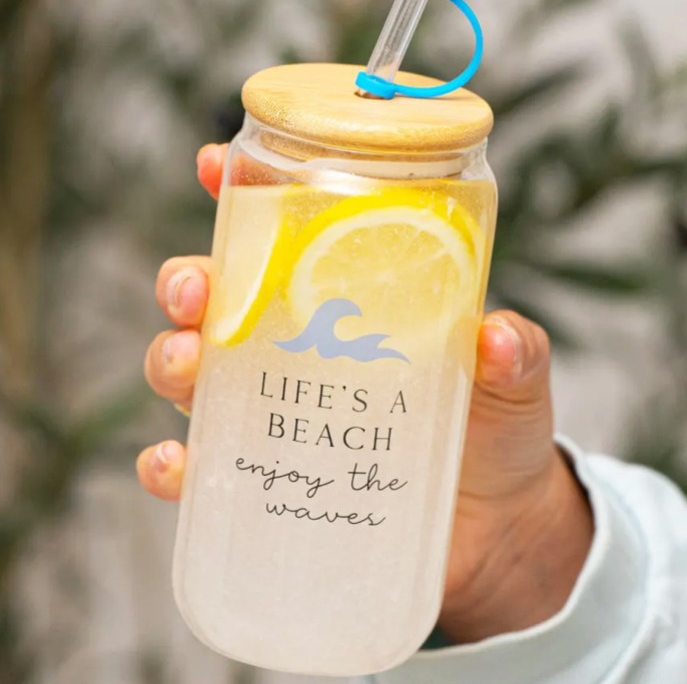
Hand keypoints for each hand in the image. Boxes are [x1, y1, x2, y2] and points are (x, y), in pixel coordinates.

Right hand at [140, 144, 593, 642]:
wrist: (496, 523)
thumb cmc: (497, 427)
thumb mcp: (515, 378)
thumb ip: (514, 352)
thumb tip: (494, 337)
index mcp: (349, 299)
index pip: (285, 233)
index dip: (240, 193)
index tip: (212, 164)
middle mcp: (297, 346)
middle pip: (218, 297)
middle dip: (187, 282)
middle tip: (197, 290)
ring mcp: (275, 411)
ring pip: (193, 371)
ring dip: (171, 359)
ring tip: (190, 362)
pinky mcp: (270, 476)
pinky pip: (201, 465)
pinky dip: (174, 462)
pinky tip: (179, 462)